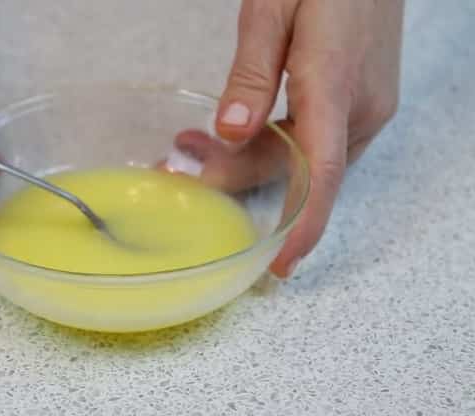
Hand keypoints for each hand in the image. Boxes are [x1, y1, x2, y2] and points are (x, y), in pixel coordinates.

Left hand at [193, 0, 402, 277]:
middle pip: (299, 170)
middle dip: (237, 182)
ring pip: (302, 159)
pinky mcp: (358, 101)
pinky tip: (229, 132)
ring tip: (187, 146)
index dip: (302, 224)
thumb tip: (230, 133)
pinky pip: (313, 141)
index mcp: (337, 83)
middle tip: (176, 174)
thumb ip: (253, 73)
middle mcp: (361, 108)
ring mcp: (365, 107)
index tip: (279, 265)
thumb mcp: (274, 9)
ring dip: (245, 161)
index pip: (322, 172)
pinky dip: (269, 145)